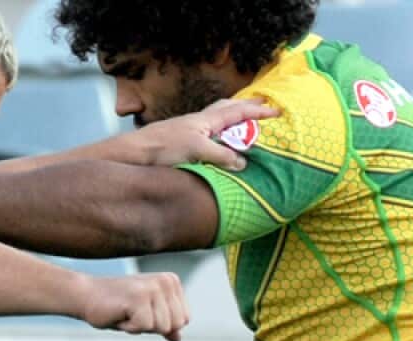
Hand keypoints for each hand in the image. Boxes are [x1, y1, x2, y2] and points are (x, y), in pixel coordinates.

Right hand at [80, 272, 188, 340]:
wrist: (85, 295)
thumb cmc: (115, 306)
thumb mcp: (144, 315)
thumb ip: (163, 324)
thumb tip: (178, 338)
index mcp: (171, 281)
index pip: (183, 319)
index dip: (160, 324)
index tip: (141, 312)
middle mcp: (166, 281)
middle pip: (176, 325)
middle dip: (152, 327)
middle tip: (132, 313)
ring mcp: (153, 287)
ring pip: (162, 327)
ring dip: (140, 327)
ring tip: (126, 312)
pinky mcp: (139, 296)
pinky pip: (145, 327)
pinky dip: (129, 327)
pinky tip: (119, 313)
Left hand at [133, 98, 279, 169]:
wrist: (135, 152)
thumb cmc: (163, 147)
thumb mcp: (197, 150)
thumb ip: (221, 154)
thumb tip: (243, 162)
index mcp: (207, 119)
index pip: (239, 111)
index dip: (258, 111)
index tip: (277, 111)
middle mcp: (200, 121)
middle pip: (228, 107)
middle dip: (247, 106)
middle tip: (263, 105)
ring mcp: (191, 129)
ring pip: (218, 118)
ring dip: (234, 116)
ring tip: (245, 120)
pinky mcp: (183, 140)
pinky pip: (209, 131)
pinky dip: (221, 131)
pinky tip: (218, 140)